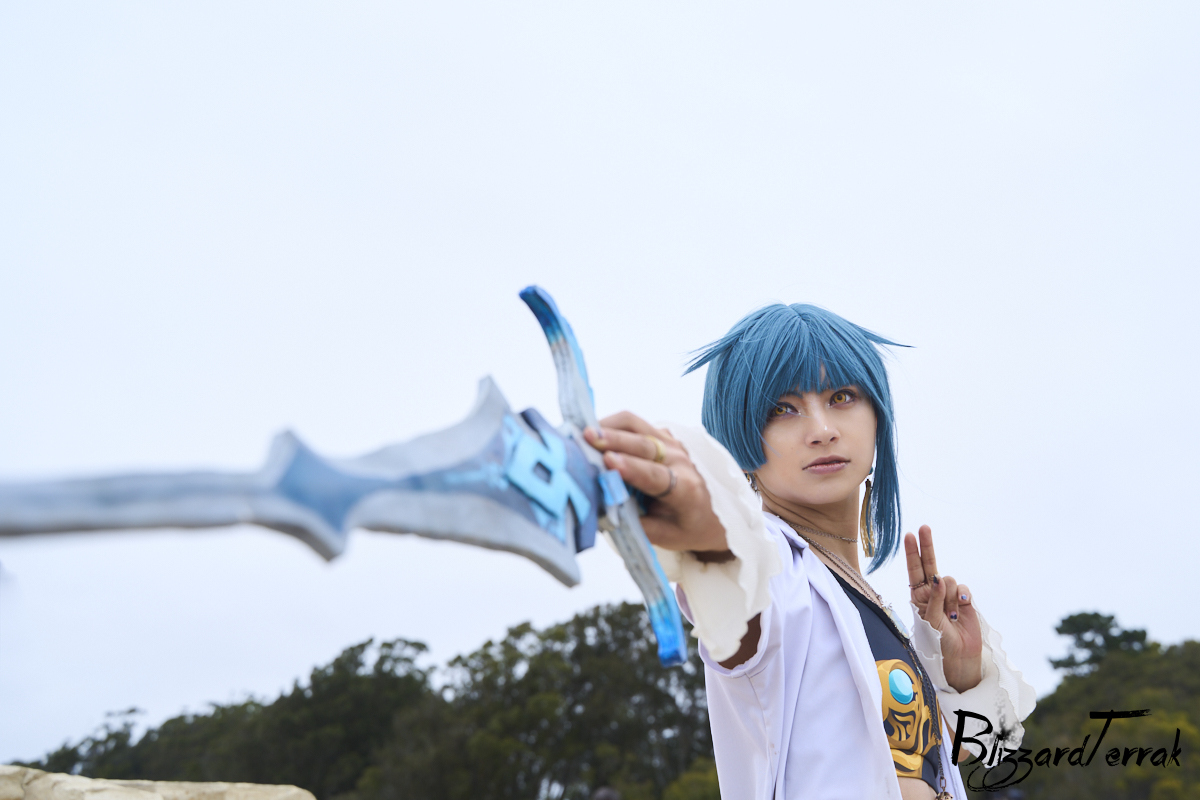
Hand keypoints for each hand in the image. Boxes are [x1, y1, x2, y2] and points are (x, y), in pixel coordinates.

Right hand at [583, 412, 728, 553]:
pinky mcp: (663, 434)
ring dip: (610, 426)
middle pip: (644, 445)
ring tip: (585, 432)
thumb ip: (635, 523)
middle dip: (614, 440)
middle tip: (586, 438)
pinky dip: (612, 425)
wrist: (713, 511)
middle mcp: (681, 460)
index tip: (609, 461)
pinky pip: (635, 423)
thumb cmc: (686, 526)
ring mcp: (672, 443)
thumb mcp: (664, 536)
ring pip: (637, 425)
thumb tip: (602, 508)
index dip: (632, 468)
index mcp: (685, 489)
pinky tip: (593, 432)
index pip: (656, 476)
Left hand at [905, 525, 982, 692]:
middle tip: (924, 528)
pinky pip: (963, 588)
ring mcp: (948, 594)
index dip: (912, 552)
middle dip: (926, 546)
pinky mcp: (964, 599)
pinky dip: (962, 597)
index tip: (909, 535)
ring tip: (949, 615)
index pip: (913, 570)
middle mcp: (932, 591)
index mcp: (918, 596)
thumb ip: (933, 599)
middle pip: (929, 564)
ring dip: (950, 596)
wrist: (959, 654)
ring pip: (950, 580)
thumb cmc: (938, 641)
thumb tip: (938, 578)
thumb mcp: (930, 621)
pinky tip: (961, 609)